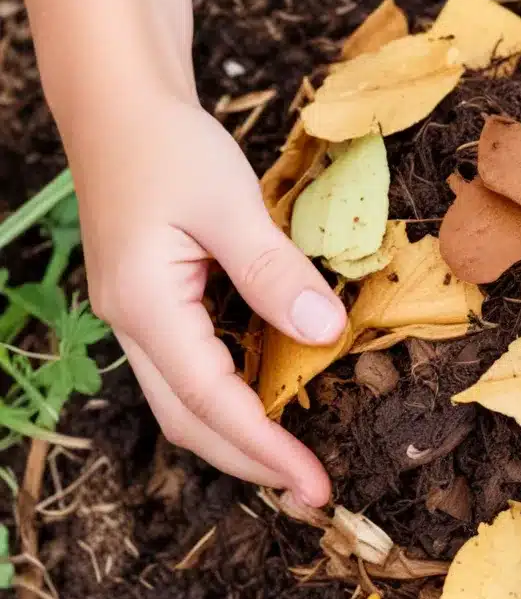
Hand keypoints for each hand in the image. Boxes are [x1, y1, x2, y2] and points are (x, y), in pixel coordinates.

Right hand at [76, 96, 346, 504]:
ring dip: (239, 439)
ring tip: (294, 462)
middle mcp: (132, 326)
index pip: (211, 400)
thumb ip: (274, 273)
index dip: (266, 447)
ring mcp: (137, 320)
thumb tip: (325, 334)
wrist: (117, 108)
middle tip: (313, 490)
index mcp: (145, 305)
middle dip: (250, 462)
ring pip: (185, 404)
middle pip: (190, 420)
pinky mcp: (153, 308)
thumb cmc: (169, 145)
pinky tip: (268, 404)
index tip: (316, 483)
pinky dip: (231, 401)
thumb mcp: (229, 203)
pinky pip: (190, 373)